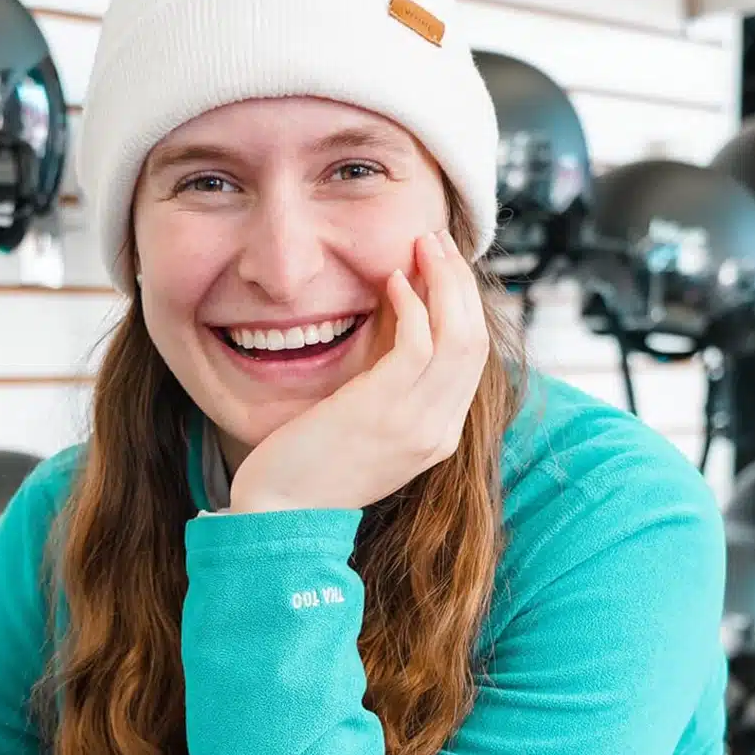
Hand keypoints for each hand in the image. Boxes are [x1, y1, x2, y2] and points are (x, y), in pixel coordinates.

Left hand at [227, 229, 489, 512]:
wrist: (278, 514)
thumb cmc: (310, 468)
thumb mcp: (366, 426)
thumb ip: (391, 387)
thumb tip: (400, 323)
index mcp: (438, 436)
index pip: (473, 359)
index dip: (464, 304)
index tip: (442, 266)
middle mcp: (438, 431)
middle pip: (476, 340)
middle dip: (461, 282)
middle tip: (436, 241)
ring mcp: (415, 423)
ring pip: (458, 336)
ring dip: (444, 281)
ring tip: (422, 245)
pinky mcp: (382, 410)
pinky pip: (418, 343)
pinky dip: (412, 303)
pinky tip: (392, 280)